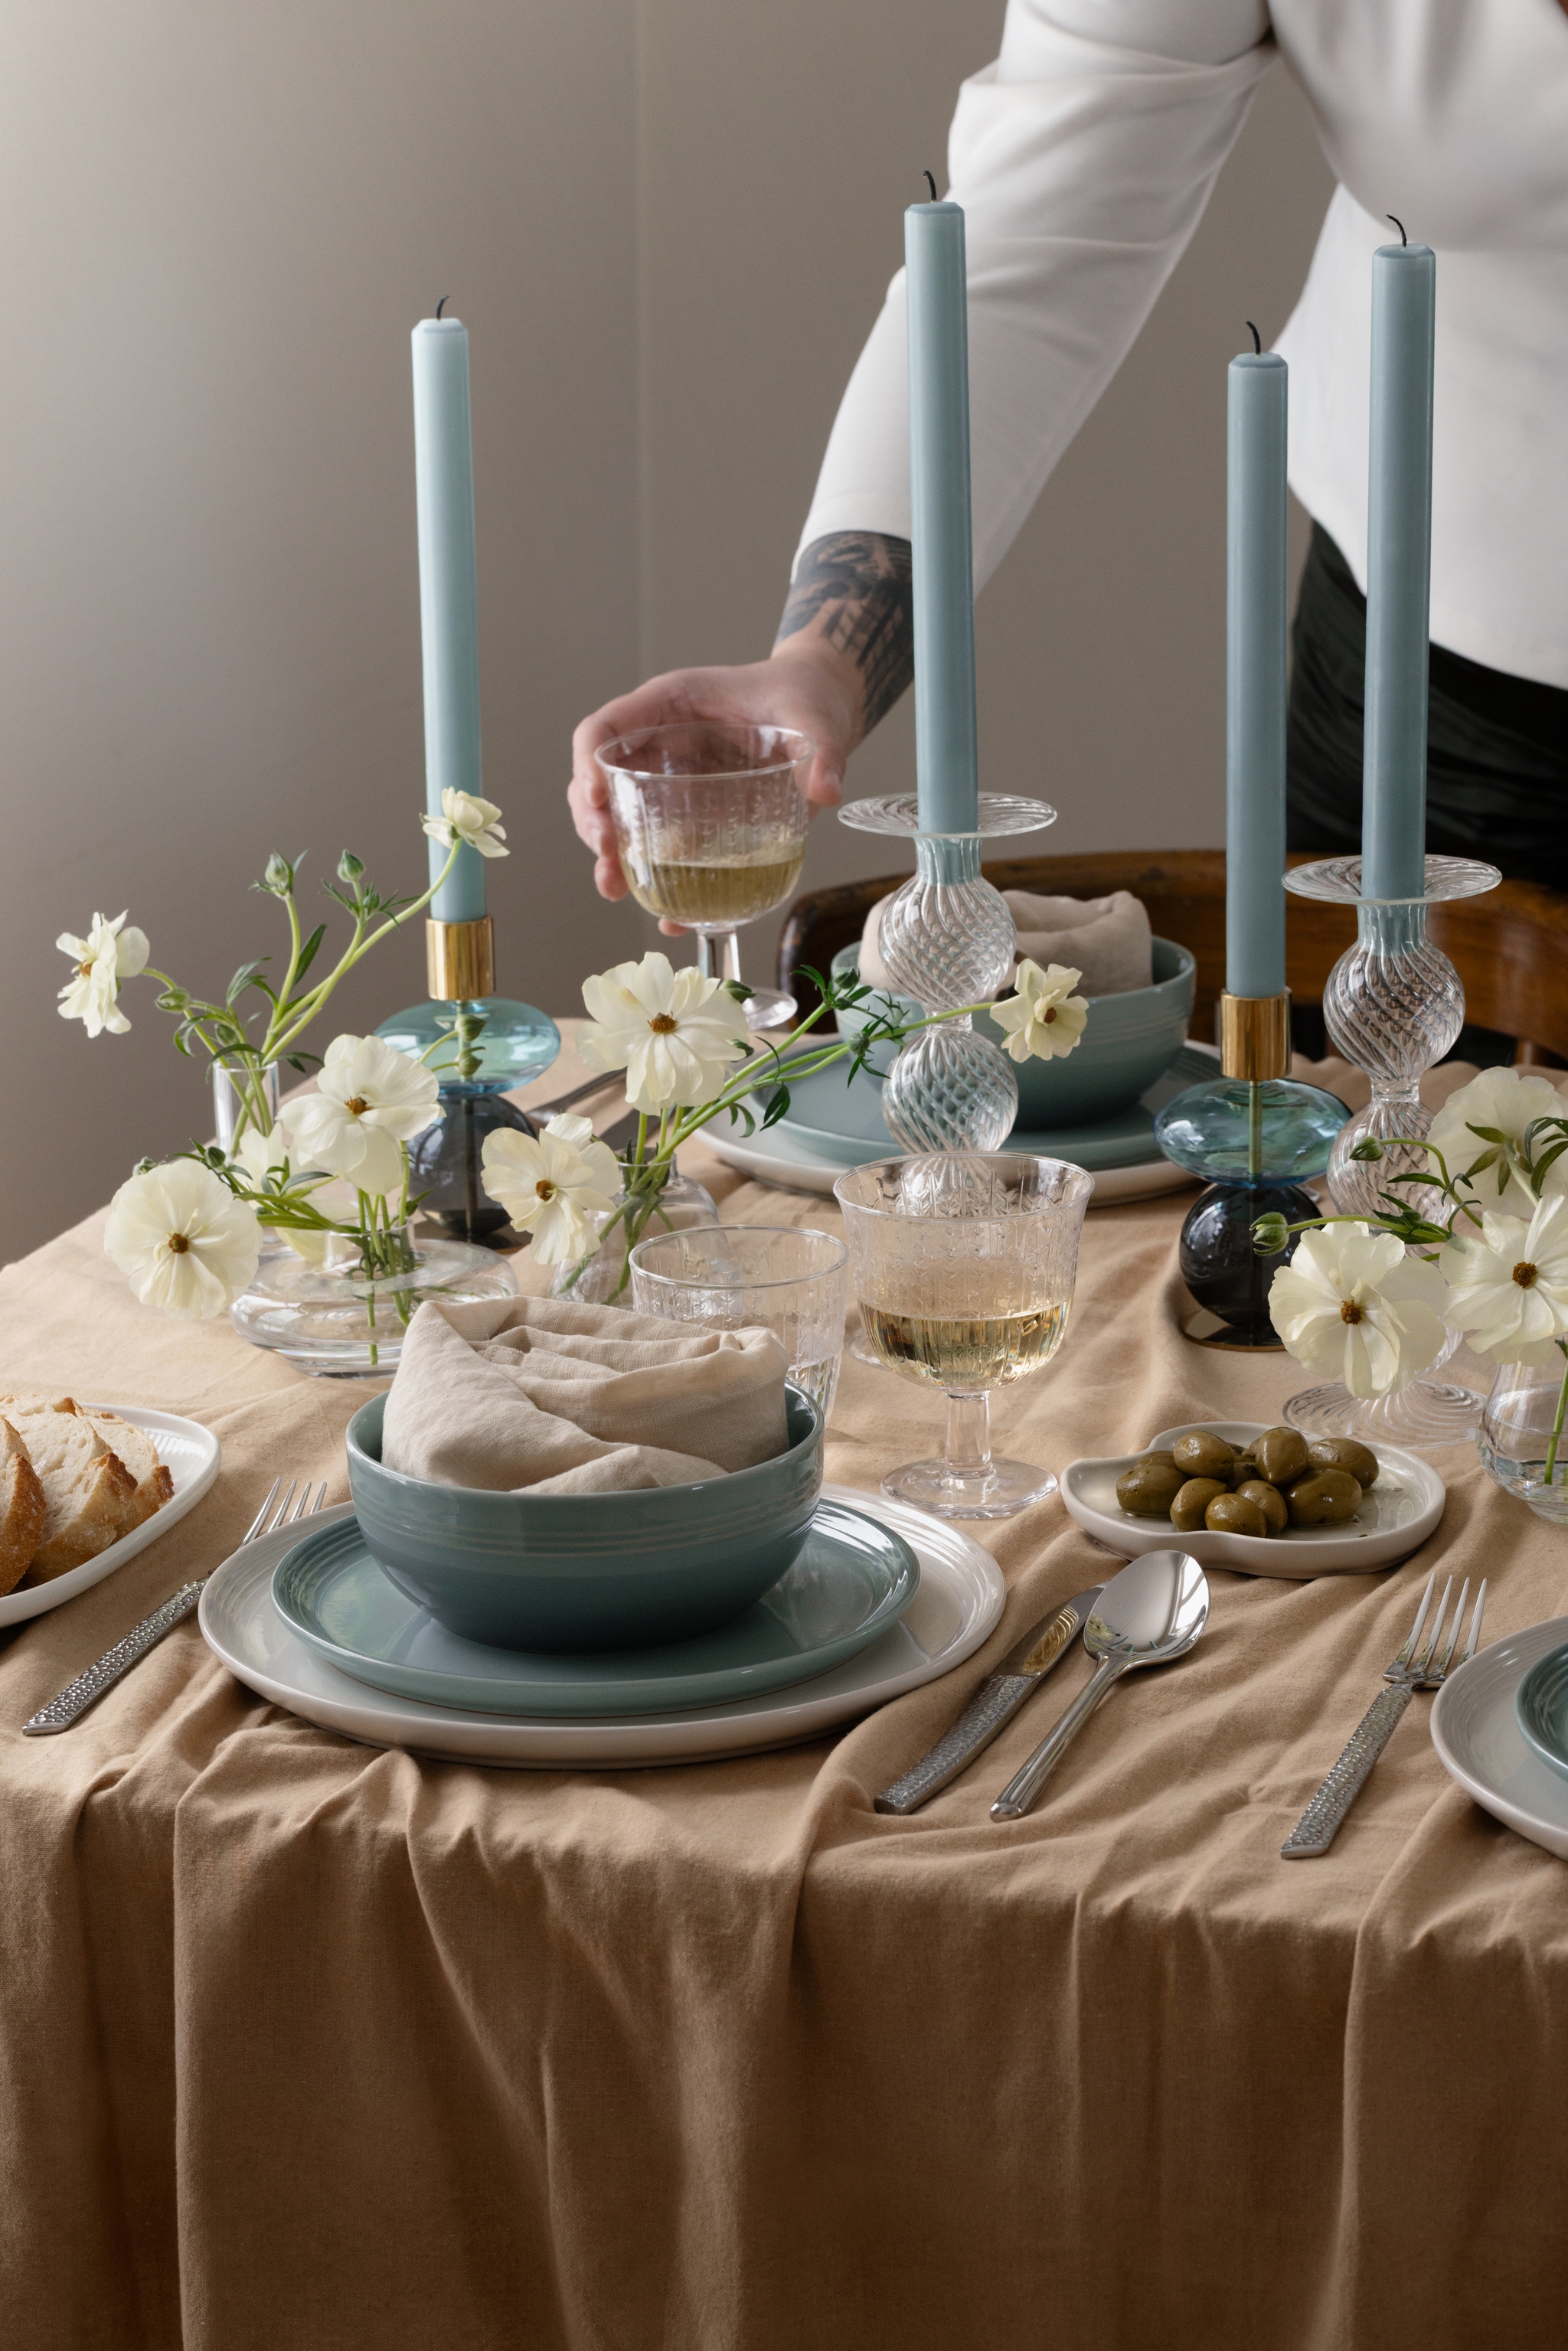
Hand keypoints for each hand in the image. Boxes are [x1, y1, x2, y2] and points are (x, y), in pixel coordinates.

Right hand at [568, 643, 859, 926]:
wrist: (819, 708)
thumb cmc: (804, 698)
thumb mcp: (815, 718)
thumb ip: (821, 750)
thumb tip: (826, 791)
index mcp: (671, 704)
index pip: (605, 728)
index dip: (588, 762)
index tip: (596, 798)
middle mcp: (660, 742)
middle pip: (599, 779)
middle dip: (593, 822)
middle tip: (607, 859)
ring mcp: (670, 779)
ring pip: (618, 816)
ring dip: (611, 856)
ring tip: (615, 889)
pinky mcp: (691, 812)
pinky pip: (660, 845)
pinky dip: (656, 879)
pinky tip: (667, 914)